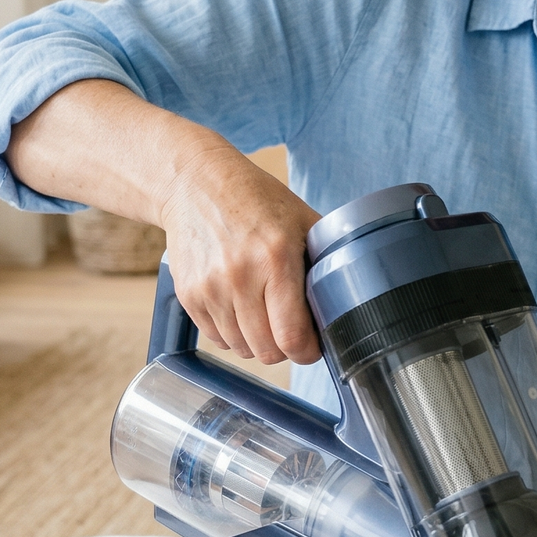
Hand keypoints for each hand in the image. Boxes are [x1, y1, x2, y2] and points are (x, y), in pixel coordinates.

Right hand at [6, 79, 320, 364]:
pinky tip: (241, 307)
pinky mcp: (189, 296)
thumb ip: (325, 258)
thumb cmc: (255, 200)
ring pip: (242, 349)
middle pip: (267, 352)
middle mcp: (240, 276)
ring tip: (265, 313)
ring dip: (258, 341)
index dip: (309, 350)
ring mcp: (210, 289)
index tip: (314, 343)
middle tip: (291, 328)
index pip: (292, 337)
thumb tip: (347, 299)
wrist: (195, 184)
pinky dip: (233, 333)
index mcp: (276, 257)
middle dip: (286, 348)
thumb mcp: (301, 218)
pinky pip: (217, 338)